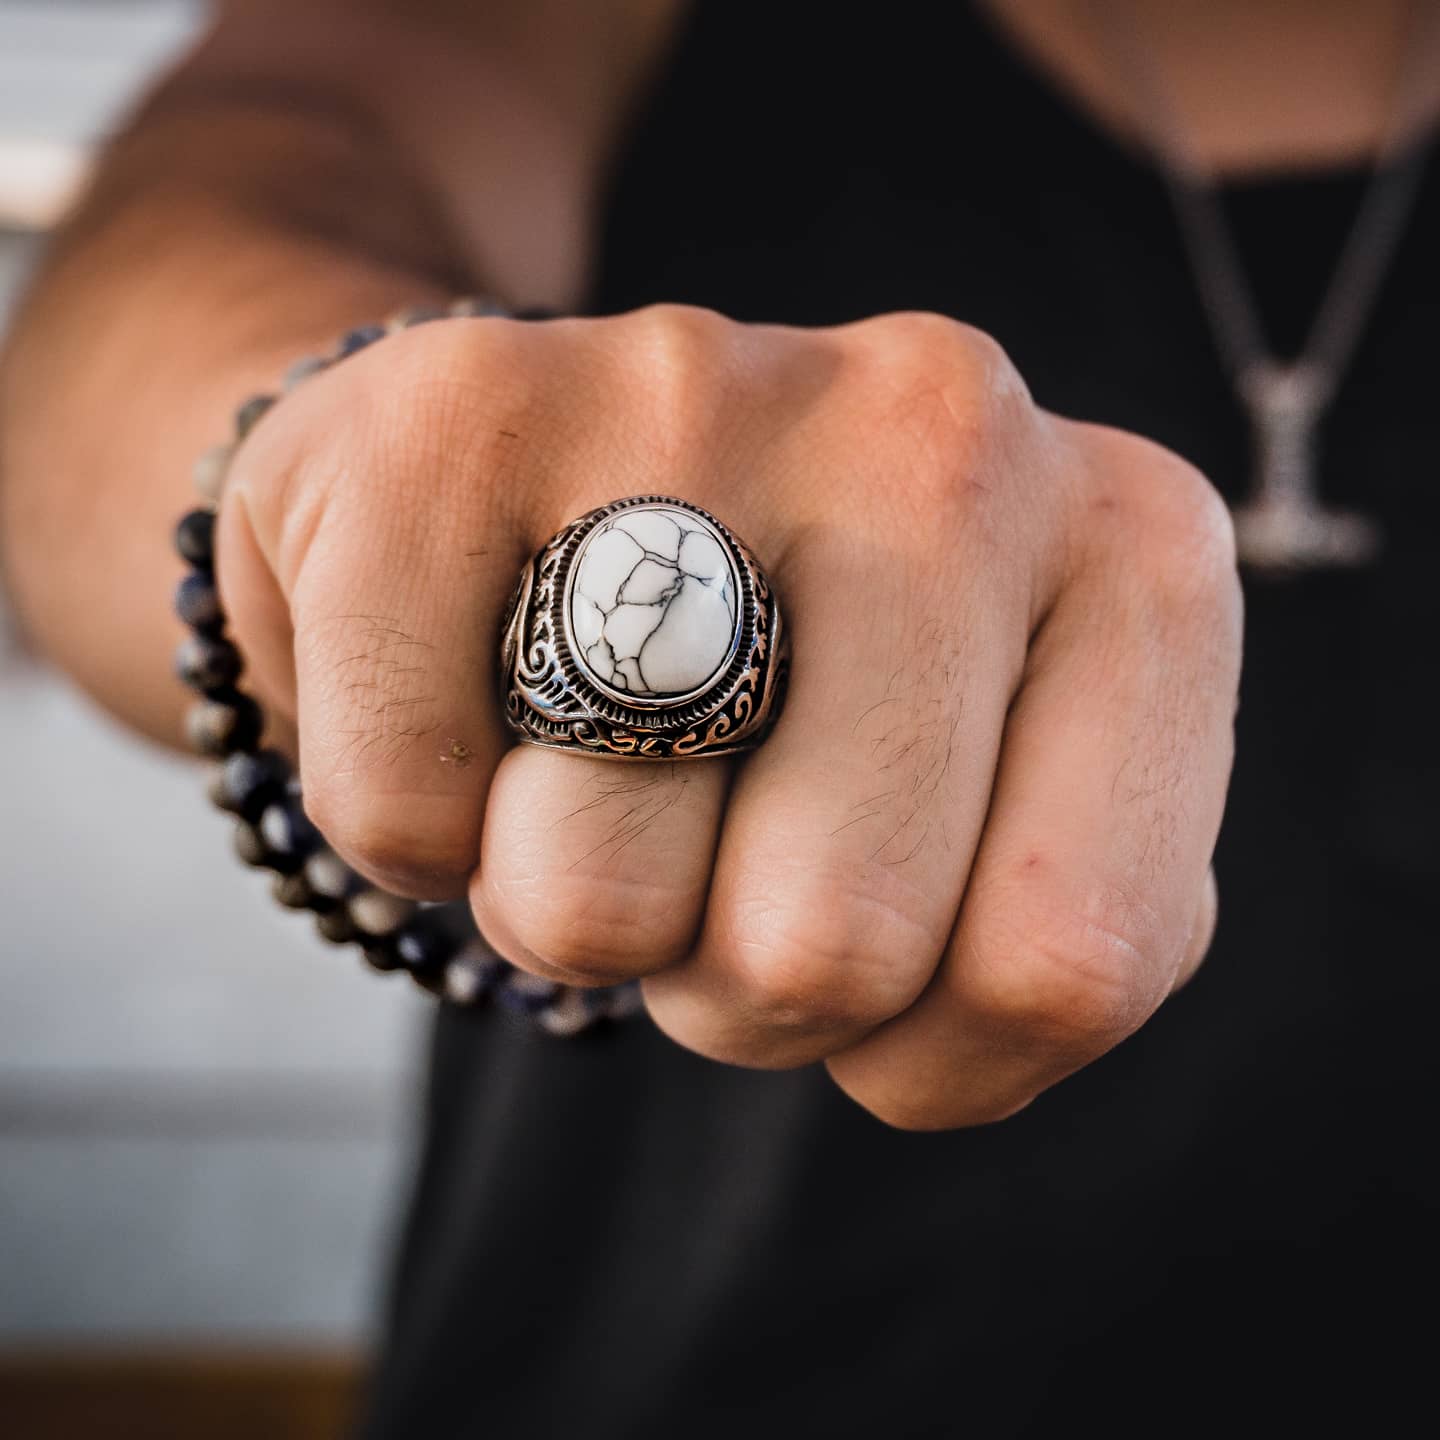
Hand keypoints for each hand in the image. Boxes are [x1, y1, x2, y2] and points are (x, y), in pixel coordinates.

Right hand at [220, 305, 1240, 1128]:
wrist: (548, 486)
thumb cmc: (787, 682)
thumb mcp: (991, 805)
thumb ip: (1046, 920)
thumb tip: (1003, 992)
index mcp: (1131, 551)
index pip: (1068, 971)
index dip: (927, 1041)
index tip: (869, 938)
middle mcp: (945, 434)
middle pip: (831, 949)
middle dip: (734, 980)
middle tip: (706, 844)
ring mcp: (697, 392)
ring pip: (596, 902)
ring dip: (571, 902)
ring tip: (587, 754)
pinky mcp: (457, 410)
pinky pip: (402, 814)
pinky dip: (414, 825)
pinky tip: (470, 690)